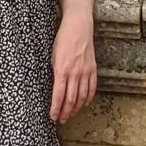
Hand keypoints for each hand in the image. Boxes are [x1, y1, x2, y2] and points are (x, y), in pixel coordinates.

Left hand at [50, 4, 96, 123]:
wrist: (78, 25)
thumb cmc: (63, 38)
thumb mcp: (53, 55)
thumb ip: (55, 72)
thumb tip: (53, 88)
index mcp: (62, 70)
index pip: (58, 95)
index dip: (56, 109)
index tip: (53, 117)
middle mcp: (75, 73)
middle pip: (71, 99)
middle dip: (65, 112)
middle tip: (62, 120)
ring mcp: (85, 71)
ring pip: (82, 96)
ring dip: (76, 108)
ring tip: (71, 114)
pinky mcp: (93, 68)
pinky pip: (91, 87)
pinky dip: (88, 98)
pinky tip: (83, 103)